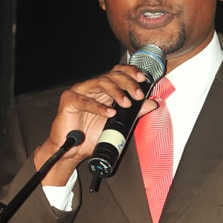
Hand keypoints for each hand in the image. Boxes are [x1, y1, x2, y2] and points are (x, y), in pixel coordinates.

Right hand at [34, 64, 157, 184]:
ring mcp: (79, 91)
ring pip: (100, 82)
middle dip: (127, 83)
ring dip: (116, 92)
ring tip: (126, 104)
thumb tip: (153, 103)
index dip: (130, 72)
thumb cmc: (91, 135)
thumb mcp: (118, 124)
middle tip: (138, 95)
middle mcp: (92, 87)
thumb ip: (134, 112)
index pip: (118, 73)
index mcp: (103, 89)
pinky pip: (85, 100)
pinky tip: (110, 113)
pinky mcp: (69, 100)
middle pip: (111, 75)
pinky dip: (99, 107)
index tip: (143, 79)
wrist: (74, 150)